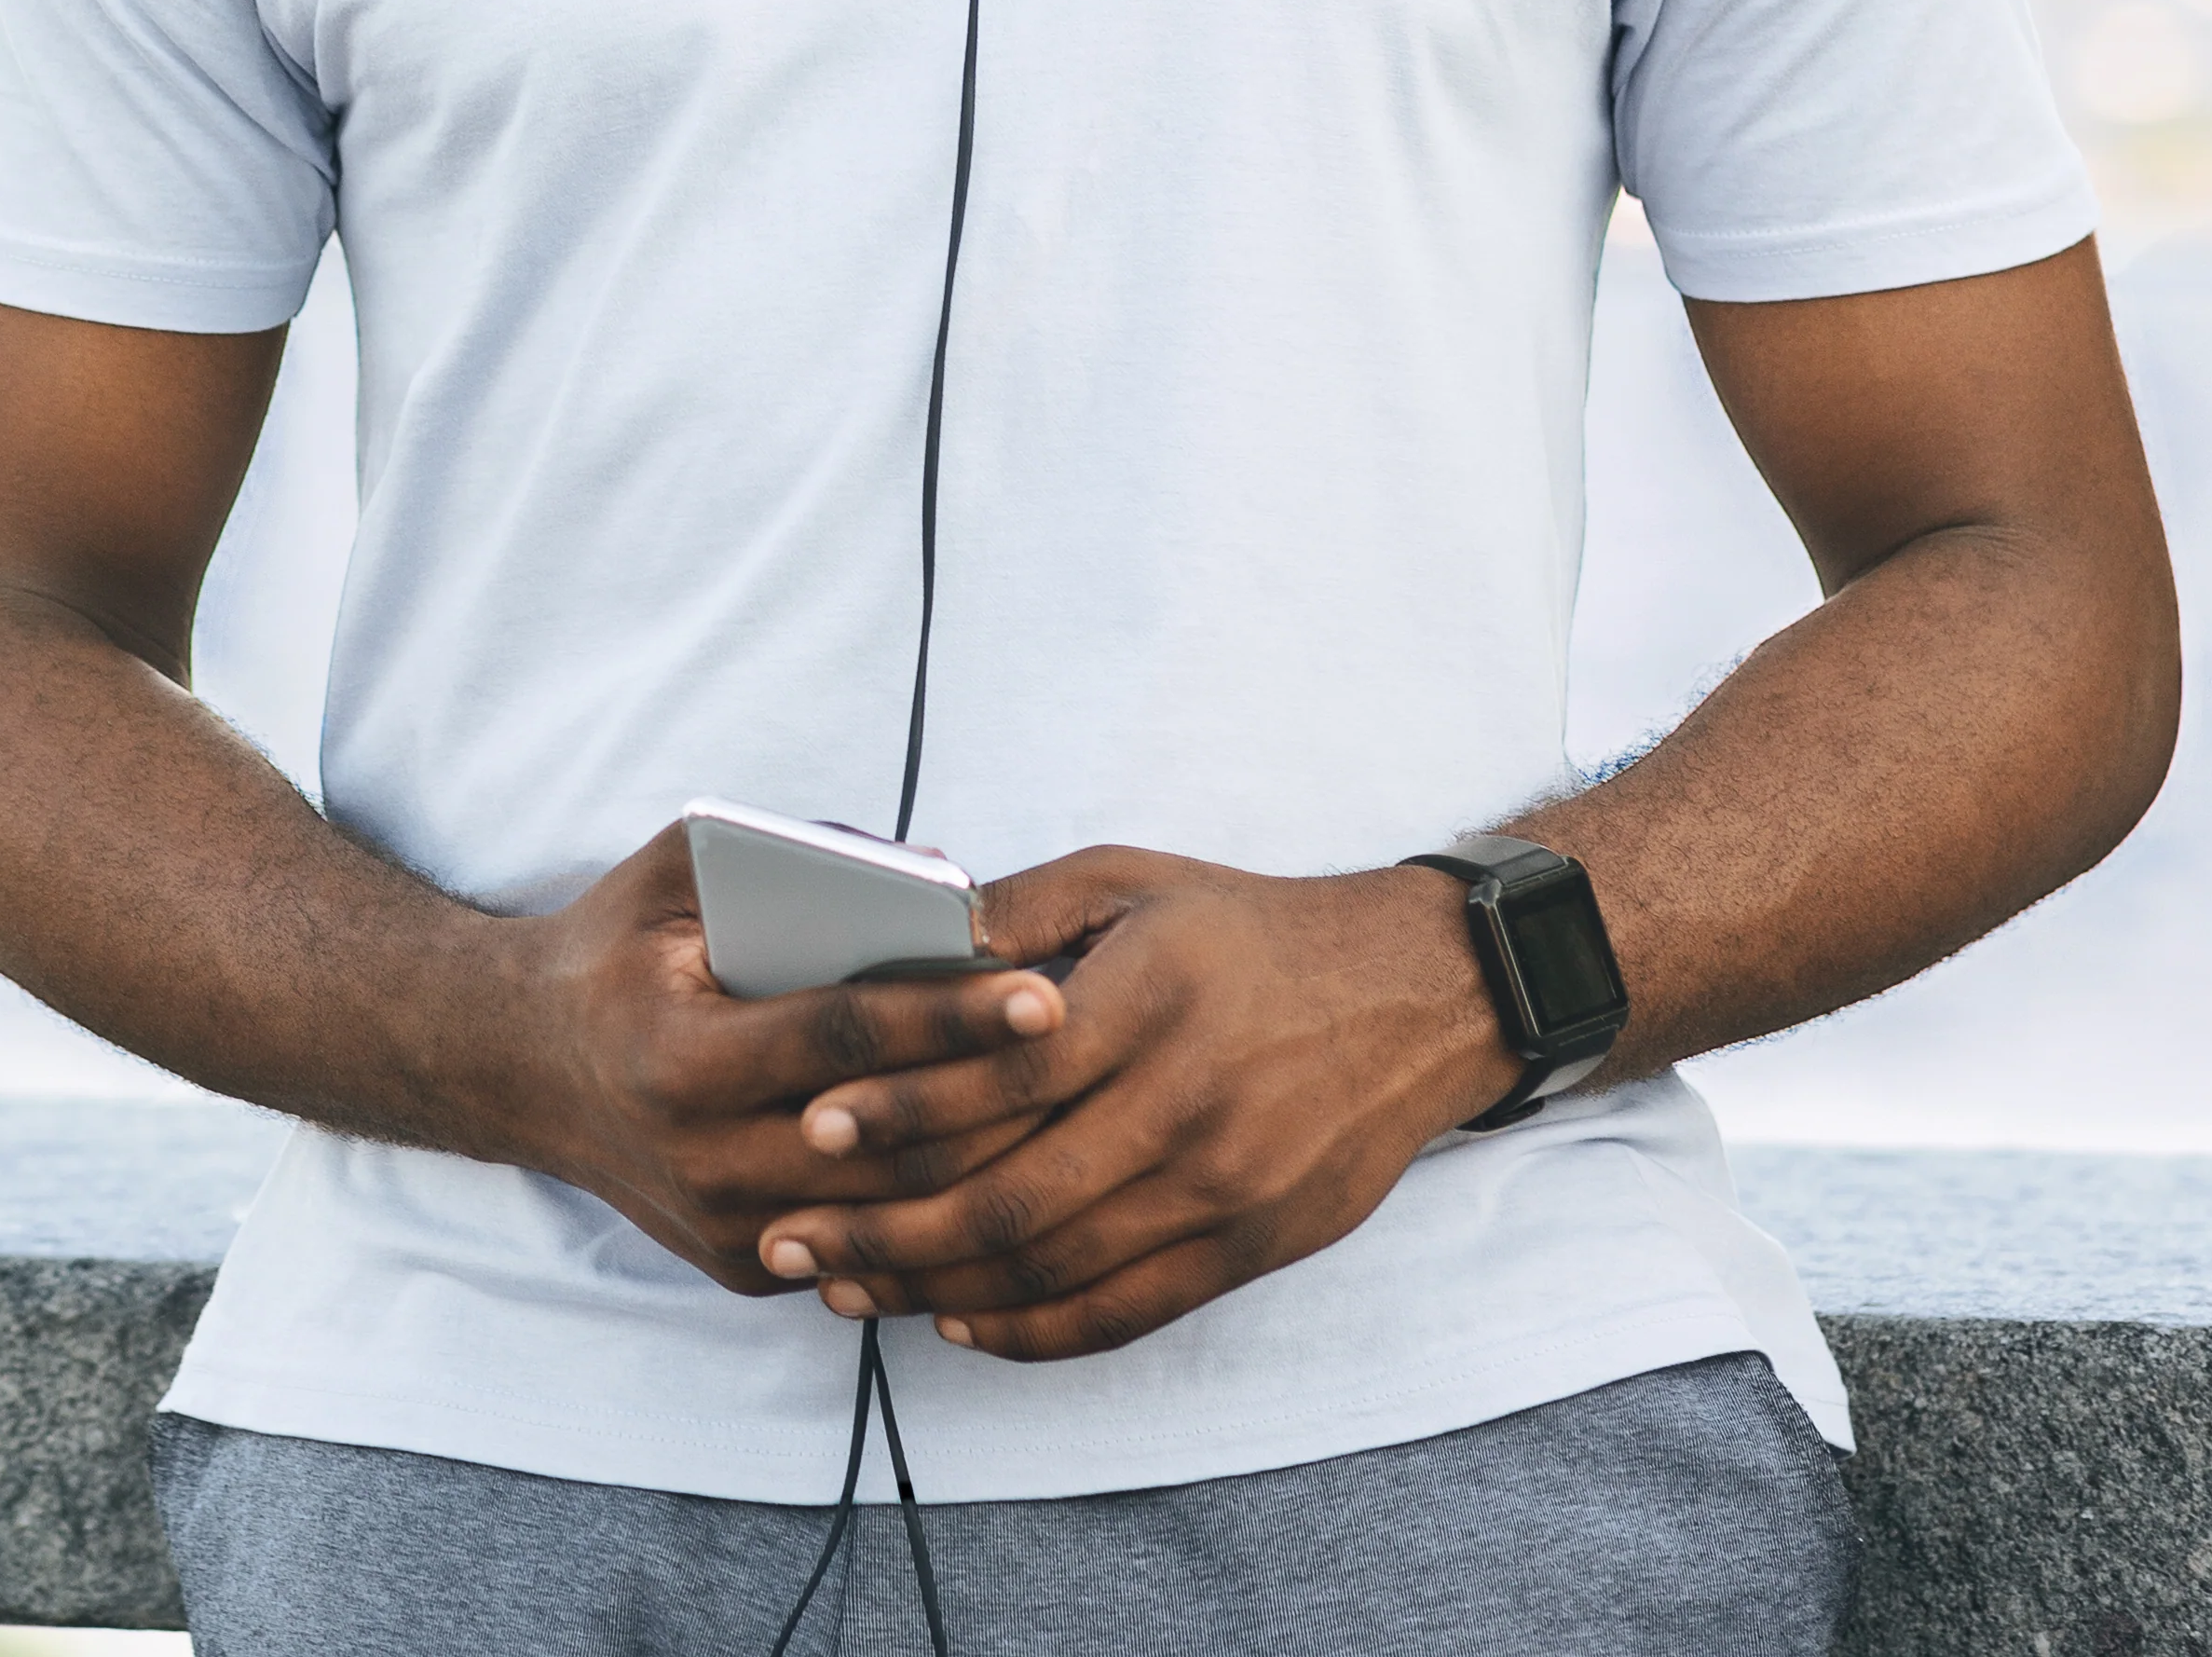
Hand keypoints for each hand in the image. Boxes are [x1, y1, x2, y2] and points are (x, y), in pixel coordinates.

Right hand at [479, 820, 1075, 1292]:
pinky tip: (1014, 1165)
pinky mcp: (746, 1268)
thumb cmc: (617, 949)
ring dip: (991, 1167)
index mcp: (680, 1057)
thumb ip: (792, 852)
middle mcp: (701, 1159)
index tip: (1042, 994)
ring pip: (895, 1215)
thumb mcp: (675, 871)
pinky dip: (941, 1211)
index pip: (842, 1039)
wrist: (520, 1067)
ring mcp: (726, 1229)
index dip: (948, 1017)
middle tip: (1101, 1059)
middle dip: (1001, 1103)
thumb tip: (936, 876)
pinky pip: (869, 1248)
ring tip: (1082, 1115)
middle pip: (887, 1146)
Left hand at [747, 846, 1514, 1356]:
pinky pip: (1128, 1310)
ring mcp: (1225, 1188)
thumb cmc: (1249, 931)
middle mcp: (1187, 1104)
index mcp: (1147, 1001)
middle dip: (887, 1228)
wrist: (1418, 995)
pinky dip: (1035, 1330)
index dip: (900, 1108)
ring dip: (939, 1289)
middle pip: (1013, 1192)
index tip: (812, 1126)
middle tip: (793, 1240)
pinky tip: (962, 1324)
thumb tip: (899, 942)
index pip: (1001, 1076)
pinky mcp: (1254, 1247)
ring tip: (848, 1292)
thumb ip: (1016, 911)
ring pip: (1057, 1267)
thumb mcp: (1132, 881)